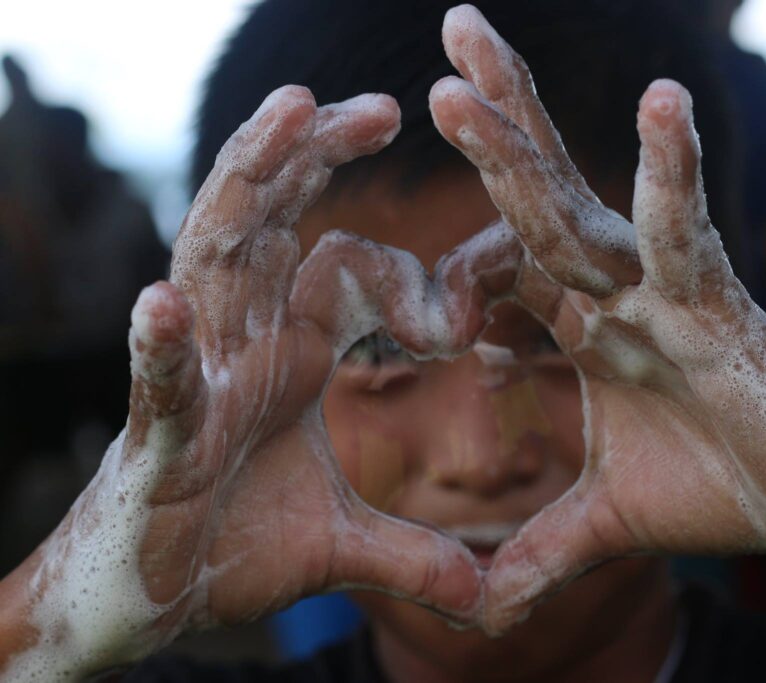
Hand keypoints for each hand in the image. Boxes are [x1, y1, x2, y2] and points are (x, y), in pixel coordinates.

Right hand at [9, 85, 512, 678]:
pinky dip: (161, 346)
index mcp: (288, 352)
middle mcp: (240, 344)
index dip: (404, 272)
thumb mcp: (344, 546)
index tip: (469, 306)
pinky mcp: (159, 441)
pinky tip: (163, 308)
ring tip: (287, 115)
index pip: (338, 267)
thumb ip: (415, 555)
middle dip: (313, 155)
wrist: (151, 604)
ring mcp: (198, 381)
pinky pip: (161, 382)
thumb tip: (486, 598)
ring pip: (216, 260)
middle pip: (271, 223)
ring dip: (248, 186)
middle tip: (374, 104)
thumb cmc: (232, 546)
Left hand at [430, 5, 765, 633]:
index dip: (448, 268)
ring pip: (575, 205)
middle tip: (441, 43)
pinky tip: (664, 99)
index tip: (406, 283)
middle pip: (530, 199)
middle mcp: (612, 292)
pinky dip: (674, 173)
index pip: (500, 267)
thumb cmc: (722, 486)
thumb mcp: (606, 522)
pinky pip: (686, 233)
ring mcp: (660, 291)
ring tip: (461, 66)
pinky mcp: (718, 308)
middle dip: (488, 125)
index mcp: (581, 325)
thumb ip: (542, 549)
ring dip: (519, 139)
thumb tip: (481, 610)